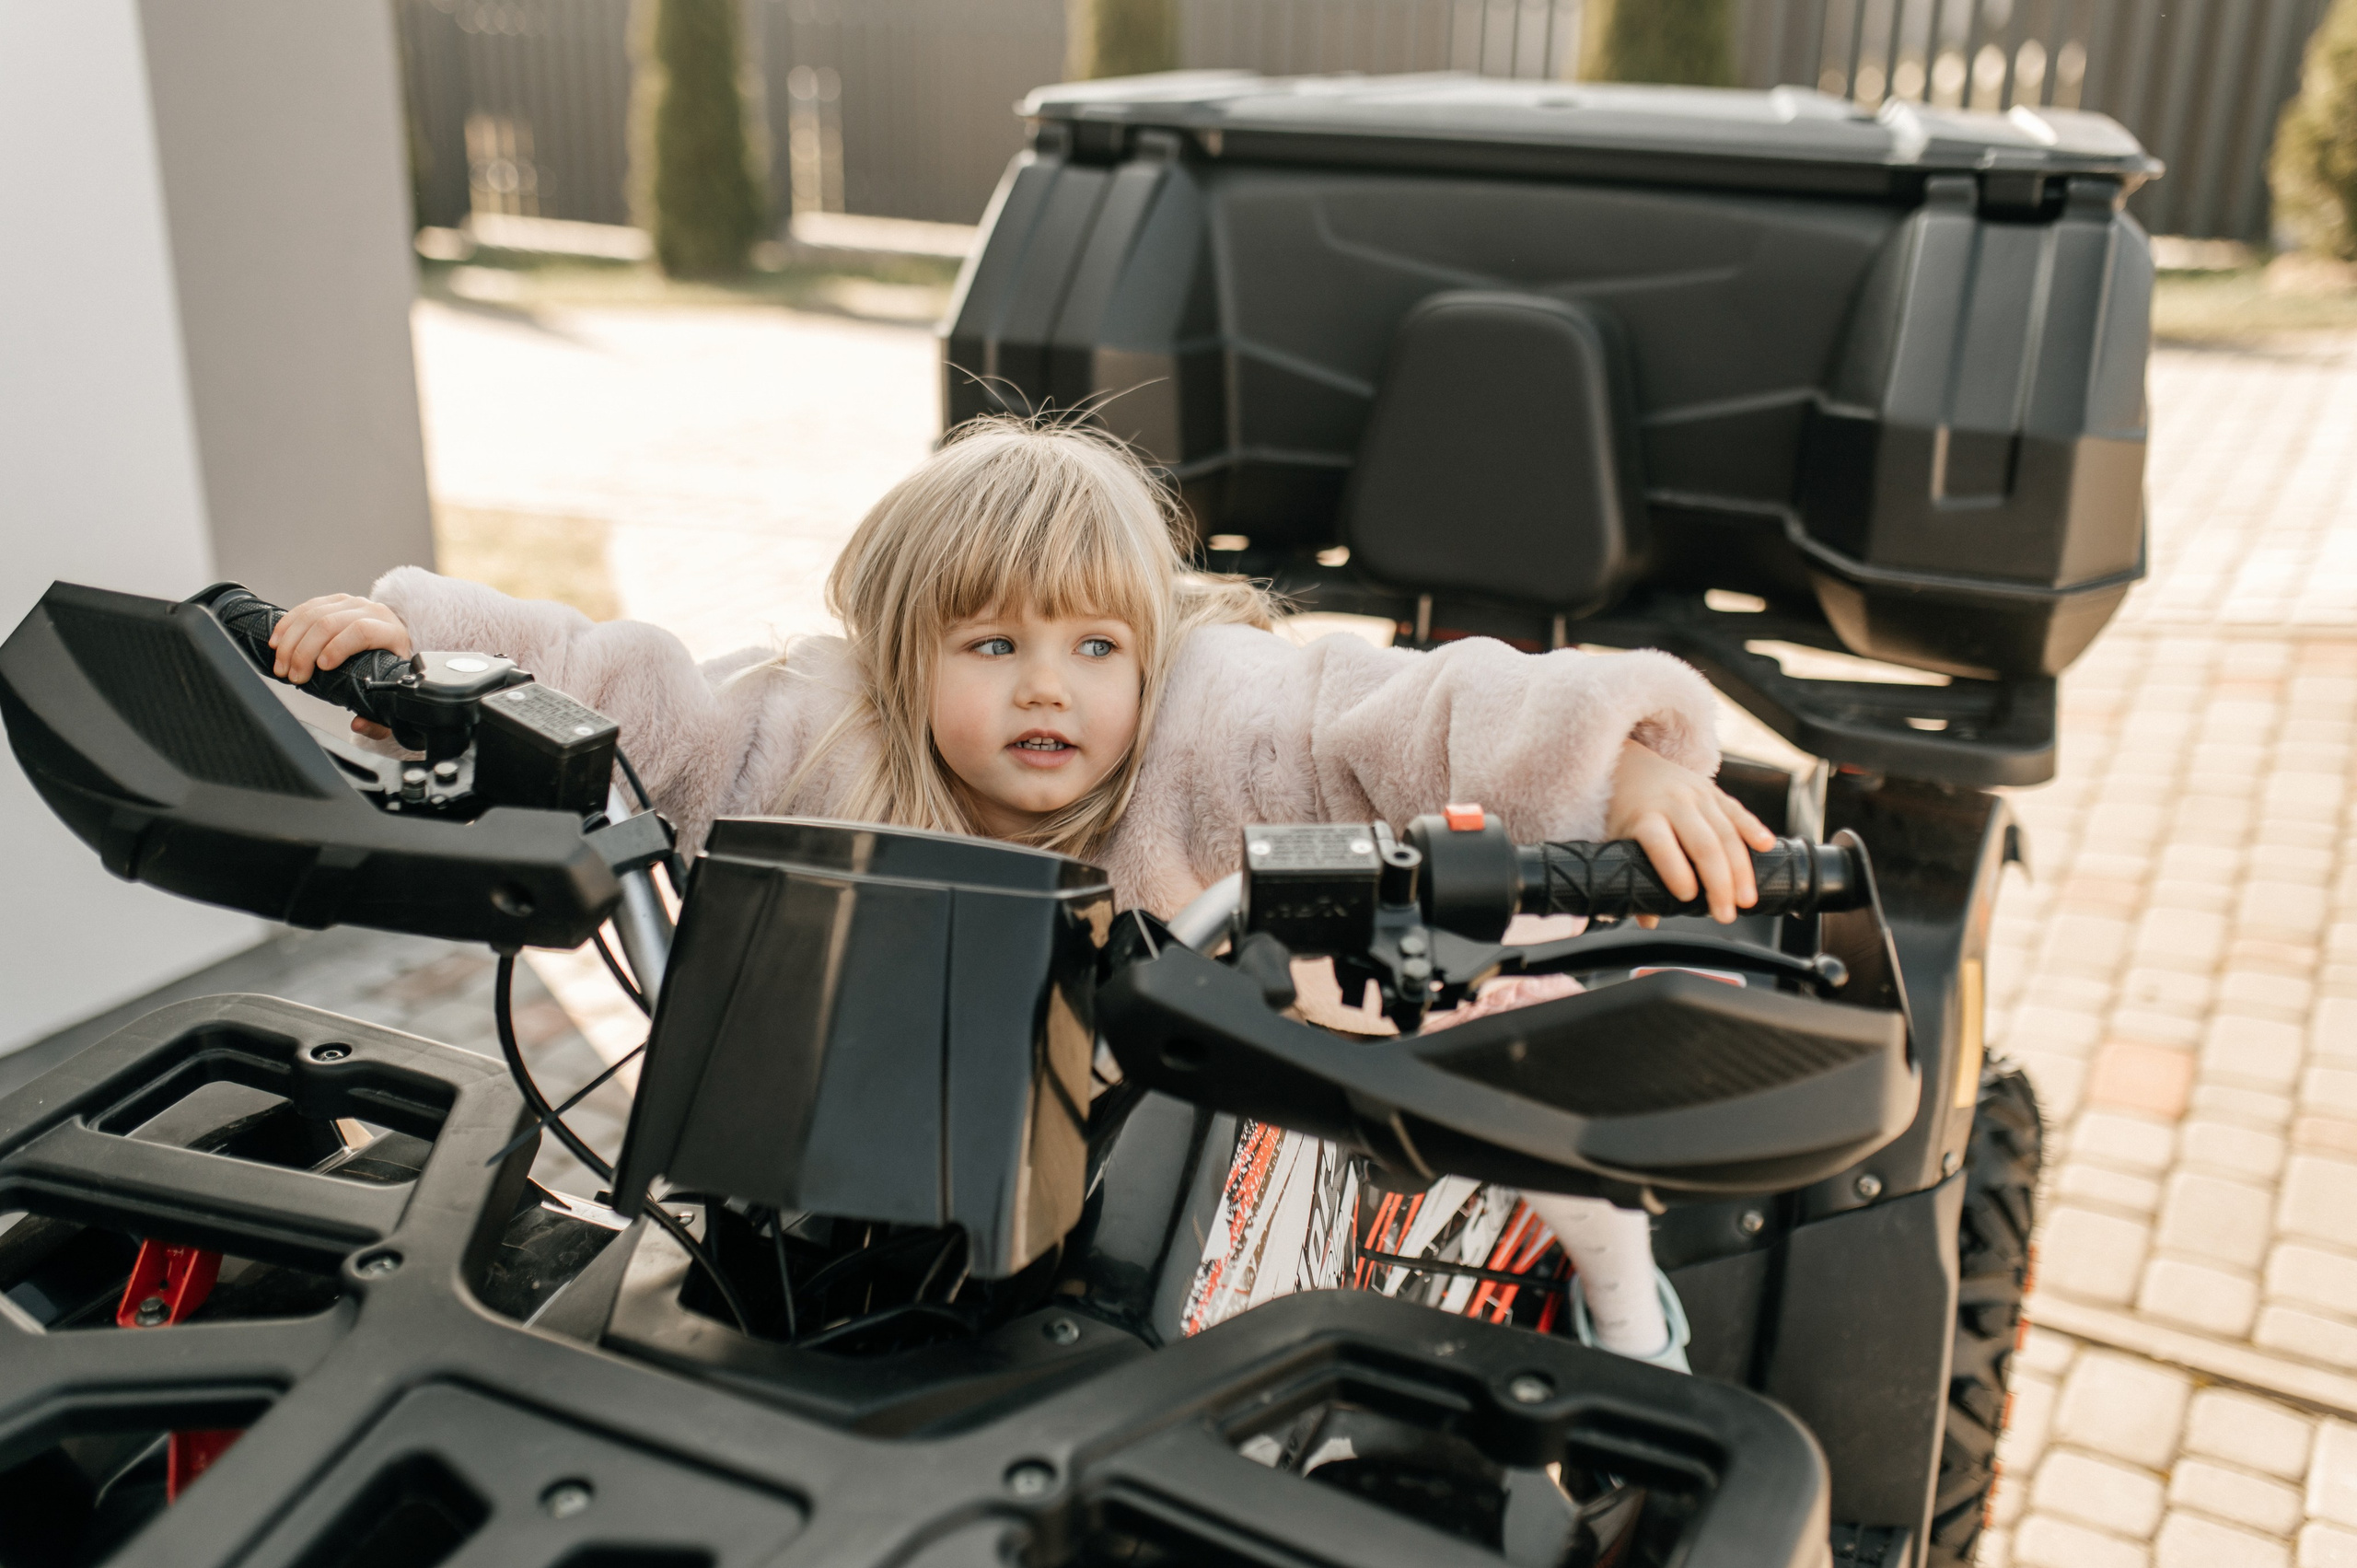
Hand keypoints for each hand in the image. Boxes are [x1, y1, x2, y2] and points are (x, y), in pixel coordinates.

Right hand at [268, 594, 412, 739]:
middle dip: (305, 651)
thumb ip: (380, 717)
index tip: (321, 667)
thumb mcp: (392, 694)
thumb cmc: (393, 671)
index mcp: (391, 632)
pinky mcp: (335, 601)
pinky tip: (277, 642)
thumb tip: (359, 724)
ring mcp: (352, 603)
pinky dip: (287, 626)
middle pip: (330, 623)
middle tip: (293, 675)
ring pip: (314, 614)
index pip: (361, 631)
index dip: (337, 647)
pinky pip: (306, 608)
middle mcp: (373, 612)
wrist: (395, 644)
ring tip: (282, 665)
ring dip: (291, 641)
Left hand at [1605, 739, 1776, 924]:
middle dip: (1719, 883)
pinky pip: (1737, 811)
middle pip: (1703, 845)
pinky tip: (1767, 846)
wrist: (1628, 764)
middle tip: (1726, 915)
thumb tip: (1647, 920)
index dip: (1675, 871)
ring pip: (1726, 832)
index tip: (1688, 897)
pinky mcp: (1713, 791)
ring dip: (1741, 869)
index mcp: (1644, 817)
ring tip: (1747, 900)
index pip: (1661, 845)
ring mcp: (1697, 795)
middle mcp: (1673, 804)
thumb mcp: (1615, 843)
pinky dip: (1753, 829)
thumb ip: (1628, 879)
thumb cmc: (1622, 812)